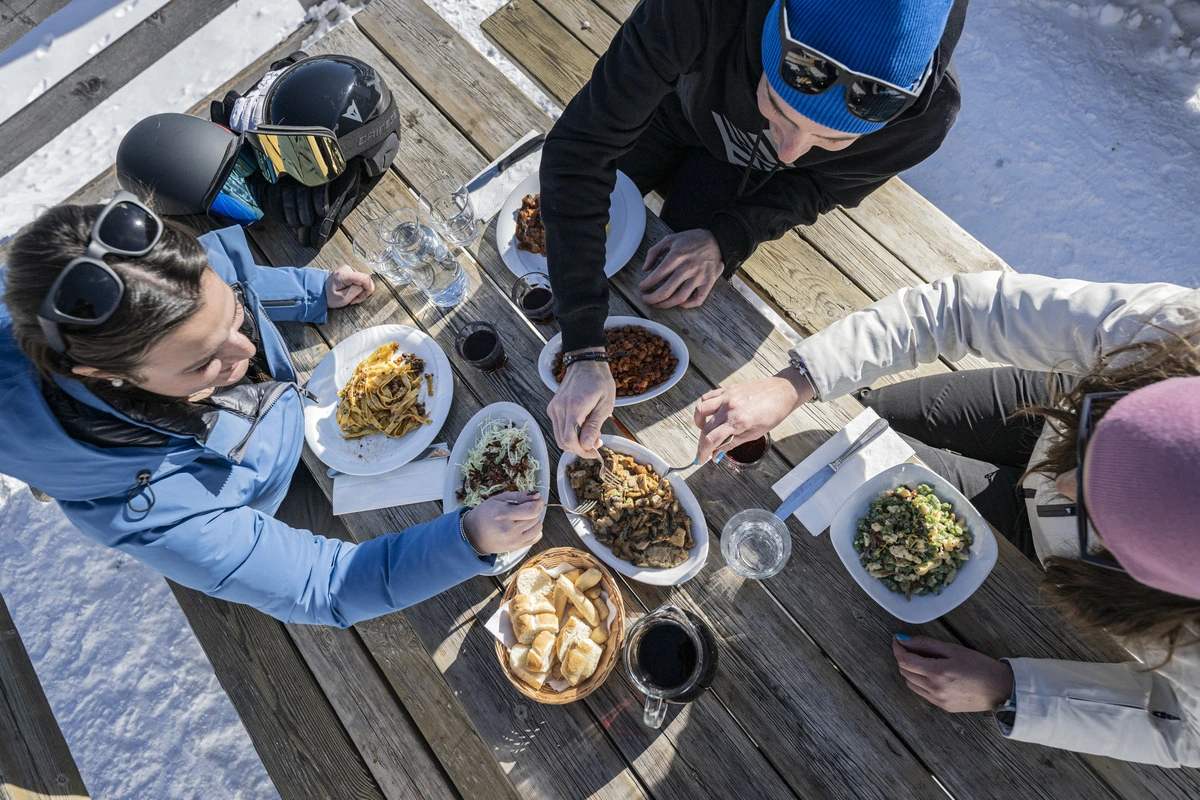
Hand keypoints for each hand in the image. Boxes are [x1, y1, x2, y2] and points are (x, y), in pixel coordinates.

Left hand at [325, 265, 374, 307]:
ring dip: (359, 291)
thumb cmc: (329, 297)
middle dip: (362, 292)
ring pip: (362, 280)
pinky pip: (358, 280)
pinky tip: (350, 292)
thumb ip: (356, 291)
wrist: (320, 292)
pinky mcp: (348, 271)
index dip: (369, 287)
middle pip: (364, 280)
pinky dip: (356, 288)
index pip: (365, 278)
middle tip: (354, 300)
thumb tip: (366, 286)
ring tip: (351, 298)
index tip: (366, 296)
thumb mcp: (343, 298)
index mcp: (344, 275)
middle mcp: (347, 269)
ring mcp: (348, 269)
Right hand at [463, 492, 544, 553]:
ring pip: (538, 528)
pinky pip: (536, 537)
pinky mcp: (517, 547)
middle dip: (534, 509)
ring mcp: (514, 541)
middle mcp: (510, 530)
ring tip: (524, 517)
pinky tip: (526, 526)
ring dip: (535, 520)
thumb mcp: (498, 499)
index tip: (536, 499)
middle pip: (535, 518)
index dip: (538, 503)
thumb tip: (538, 496)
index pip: (531, 510)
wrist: (473, 535)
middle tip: (525, 507)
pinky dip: (535, 530)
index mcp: (503, 515)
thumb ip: (519, 496)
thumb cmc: (485, 514)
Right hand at [548, 358, 615, 458]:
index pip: (569, 440)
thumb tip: (587, 445)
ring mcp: (553, 408)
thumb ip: (594, 426)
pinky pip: (558, 428)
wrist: (586, 362)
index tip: (596, 450)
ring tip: (591, 433)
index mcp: (574, 407)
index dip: (582, 451)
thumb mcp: (605, 404)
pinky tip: (583, 426)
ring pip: (559, 437)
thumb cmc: (600, 381)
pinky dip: (570, 433)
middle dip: (580, 449)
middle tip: (596, 443)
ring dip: (575, 442)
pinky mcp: (552, 408)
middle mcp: (559, 409)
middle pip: (563, 442)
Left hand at [639, 229, 723, 308]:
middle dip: (652, 298)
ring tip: (658, 304)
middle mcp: (687, 268)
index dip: (646, 285)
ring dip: (665, 305)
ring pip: (679, 298)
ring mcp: (699, 277)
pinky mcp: (708, 283)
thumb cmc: (692, 240)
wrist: (717, 240)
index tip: (642, 287)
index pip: (656, 276)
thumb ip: (654, 252)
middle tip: (646, 299)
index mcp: (676, 257)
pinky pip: (697, 300)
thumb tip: (645, 268)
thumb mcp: (670, 239)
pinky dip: (687, 305)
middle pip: (666, 291)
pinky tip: (679, 303)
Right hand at [692, 368, 813, 462]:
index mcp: (738, 421)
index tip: (701, 459)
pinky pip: (708, 397)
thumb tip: (716, 454)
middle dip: (702, 442)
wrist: (782, 391)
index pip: (712, 439)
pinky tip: (712, 415)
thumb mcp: (755, 434)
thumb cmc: (773, 413)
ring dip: (699, 422)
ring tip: (706, 430)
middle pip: (705, 428)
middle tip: (704, 451)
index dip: (703, 452)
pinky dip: (706, 407)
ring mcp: (727, 396)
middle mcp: (729, 407)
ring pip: (701, 409)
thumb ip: (732, 443)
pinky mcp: (727, 389)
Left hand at [892, 636, 1013, 712]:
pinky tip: (930, 674)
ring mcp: (938, 701)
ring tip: (922, 661)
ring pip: (911, 684)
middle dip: (903, 658)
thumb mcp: (954, 649)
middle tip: (910, 648)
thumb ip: (927, 644)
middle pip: (905, 673)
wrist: (1001, 689)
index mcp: (938, 673)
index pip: (905, 661)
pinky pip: (922, 693)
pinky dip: (919, 682)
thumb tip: (904, 640)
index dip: (898, 649)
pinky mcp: (943, 707)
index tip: (897, 640)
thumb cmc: (980, 665)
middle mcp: (935, 689)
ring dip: (910, 671)